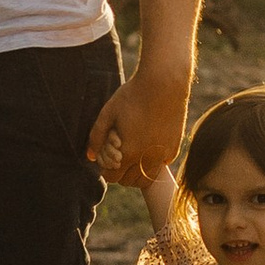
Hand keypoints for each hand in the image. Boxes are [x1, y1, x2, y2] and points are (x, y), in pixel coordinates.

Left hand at [90, 58, 192, 191]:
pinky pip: (161, 165)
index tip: (107, 158)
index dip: (107, 170)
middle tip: (119, 157)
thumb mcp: (108, 112)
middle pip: (129, 182)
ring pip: (148, 179)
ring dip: (138, 173)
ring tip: (132, 158)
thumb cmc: (133, 94)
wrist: (165, 82)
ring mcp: (163, 154)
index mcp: (127, 152)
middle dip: (121, 173)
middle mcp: (146, 158)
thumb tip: (90, 156)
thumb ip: (96, 137)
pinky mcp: (174, 148)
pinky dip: (153, 162)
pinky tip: (148, 146)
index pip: (112, 177)